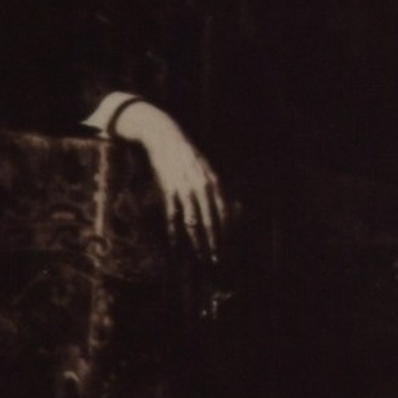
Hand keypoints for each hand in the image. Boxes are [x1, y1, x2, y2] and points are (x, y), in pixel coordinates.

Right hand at [111, 101, 226, 264]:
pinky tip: (176, 246)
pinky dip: (174, 233)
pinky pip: (172, 216)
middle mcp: (201, 186)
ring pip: (193, 221)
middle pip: (210, 220)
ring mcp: (184, 189)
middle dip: (214, 242)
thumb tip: (233, 207)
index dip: (226, 231)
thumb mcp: (207, 169)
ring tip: (200, 257)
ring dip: (197, 242)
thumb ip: (217, 189)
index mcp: (213, 181)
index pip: (223, 211)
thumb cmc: (187, 156)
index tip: (229, 247)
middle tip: (217, 260)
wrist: (164, 138)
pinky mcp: (167, 191)